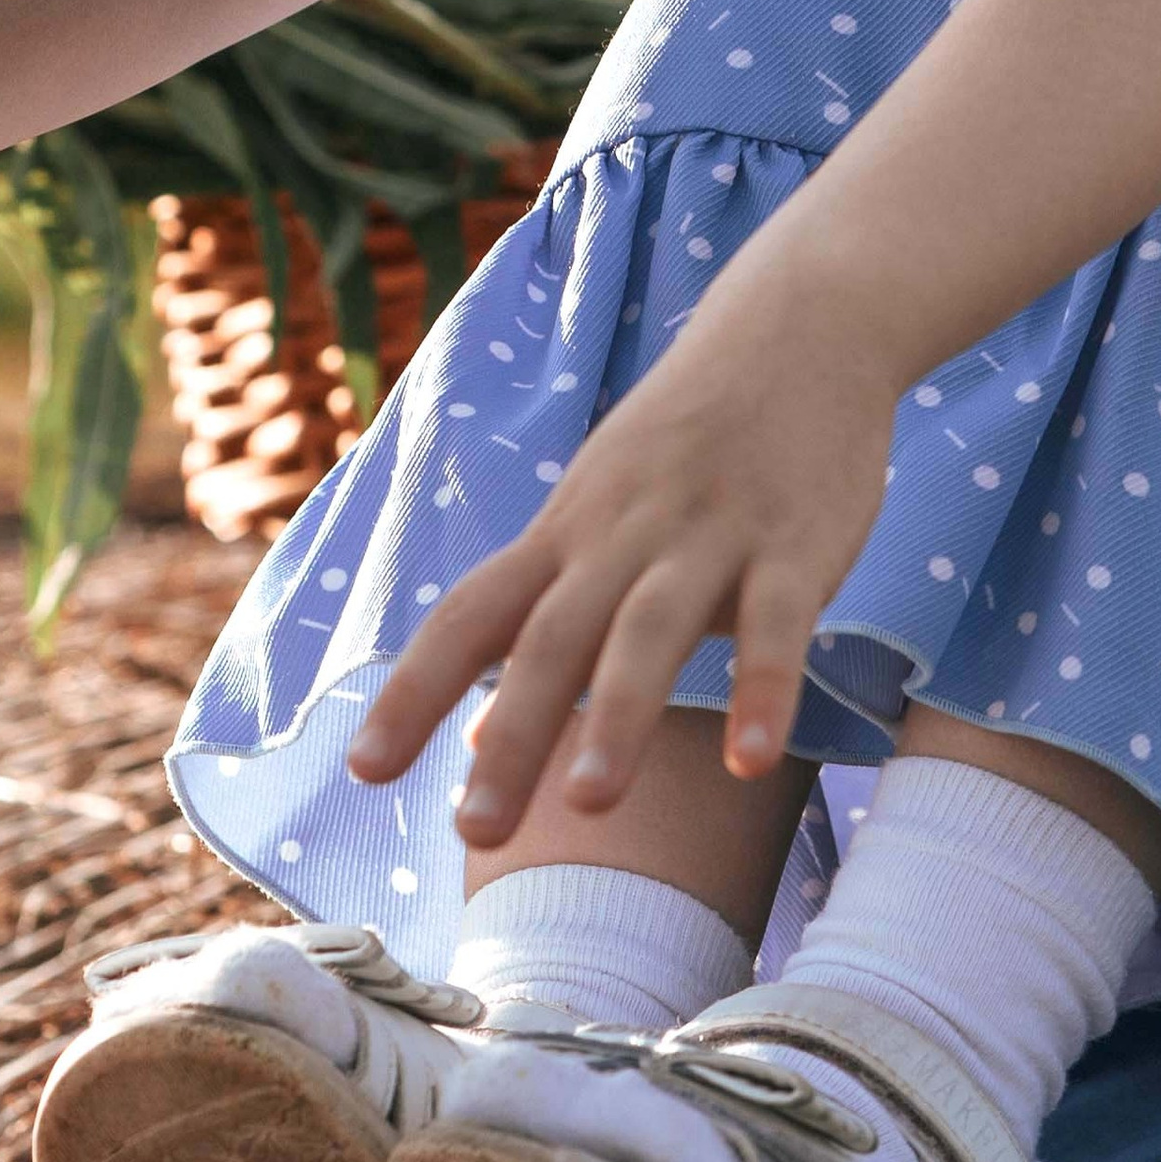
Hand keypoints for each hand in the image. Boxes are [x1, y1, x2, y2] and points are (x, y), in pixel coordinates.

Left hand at [344, 277, 897, 848]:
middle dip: (513, 739)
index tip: (363, 772)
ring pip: (649, 630)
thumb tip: (480, 740)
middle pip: (550, 639)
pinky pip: (778, 624)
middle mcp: (620, 535)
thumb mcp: (598, 520)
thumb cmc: (685, 444)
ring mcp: (708, 535)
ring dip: (616, 717)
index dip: (414, 693)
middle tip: (476, 834)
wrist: (797, 328)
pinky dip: (764, 691)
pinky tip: (751, 761)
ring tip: (587, 807)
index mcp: (565, 535)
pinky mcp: (795, 541)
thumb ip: (541, 625)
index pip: (469, 617)